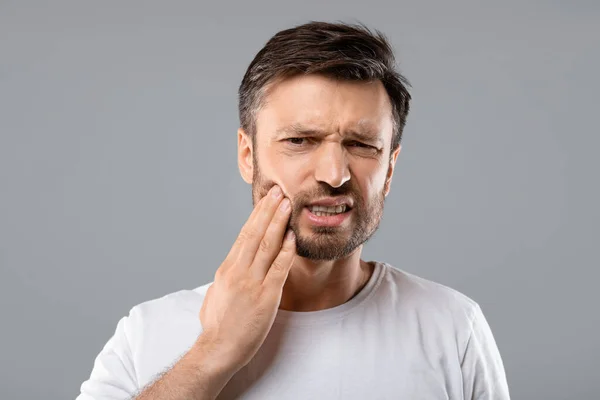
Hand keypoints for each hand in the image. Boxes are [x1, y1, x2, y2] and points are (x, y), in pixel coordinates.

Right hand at [198, 185, 295, 370]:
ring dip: (279, 223)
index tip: (267, 200)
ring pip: (267, 246)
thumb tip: (233, 265)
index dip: (257, 215)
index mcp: (226, 268)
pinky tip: (293, 237)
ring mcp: (251, 283)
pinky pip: (278, 269)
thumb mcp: (216, 293)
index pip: (244, 234)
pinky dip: (286, 251)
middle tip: (279, 191)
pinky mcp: (266, 297)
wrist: (218, 349)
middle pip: (255, 233)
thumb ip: (227, 276)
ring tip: (288, 204)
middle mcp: (238, 271)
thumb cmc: (216, 325)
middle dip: (268, 210)